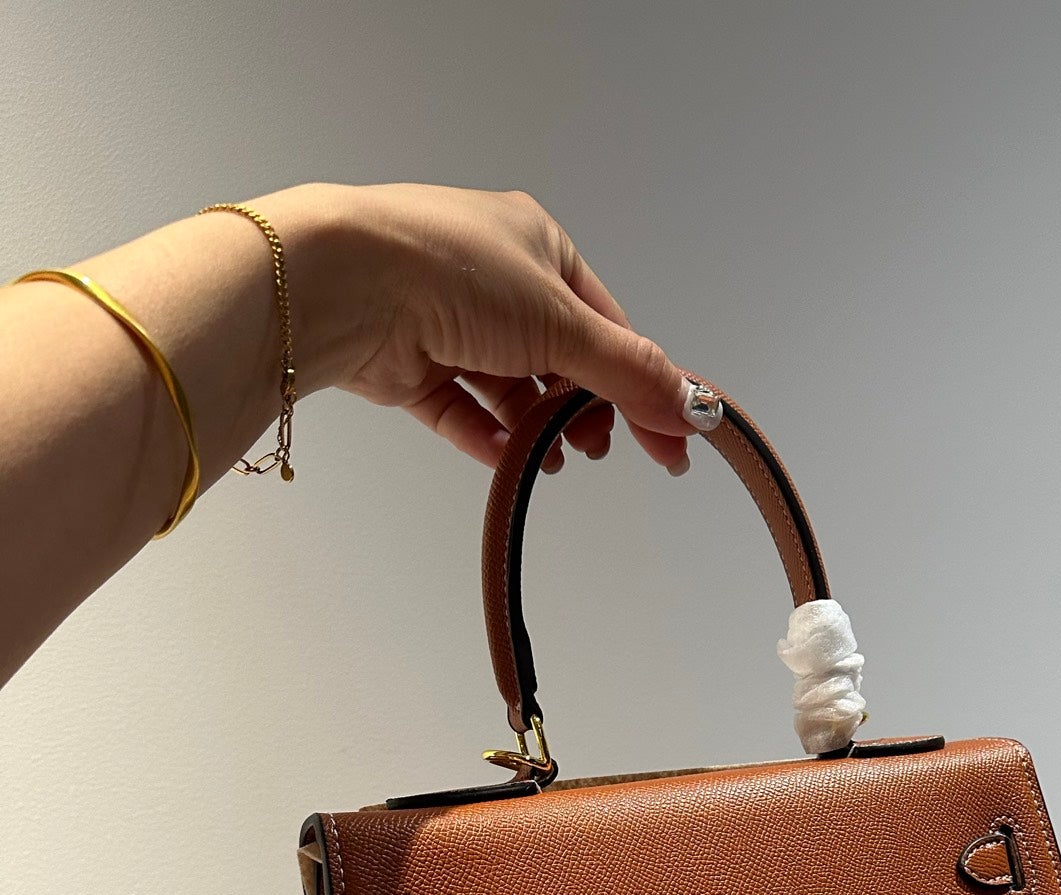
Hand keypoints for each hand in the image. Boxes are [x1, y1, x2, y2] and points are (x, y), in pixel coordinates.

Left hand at [290, 183, 693, 477]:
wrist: (347, 285)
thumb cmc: (454, 271)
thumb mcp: (563, 322)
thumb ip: (629, 372)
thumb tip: (690, 406)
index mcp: (536, 245)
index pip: (604, 324)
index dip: (637, 383)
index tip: (665, 438)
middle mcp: (491, 278)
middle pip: (558, 358)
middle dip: (582, 408)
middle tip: (598, 449)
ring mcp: (446, 320)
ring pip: (508, 387)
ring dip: (537, 427)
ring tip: (555, 459)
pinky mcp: (408, 363)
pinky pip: (460, 409)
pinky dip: (488, 436)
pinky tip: (511, 460)